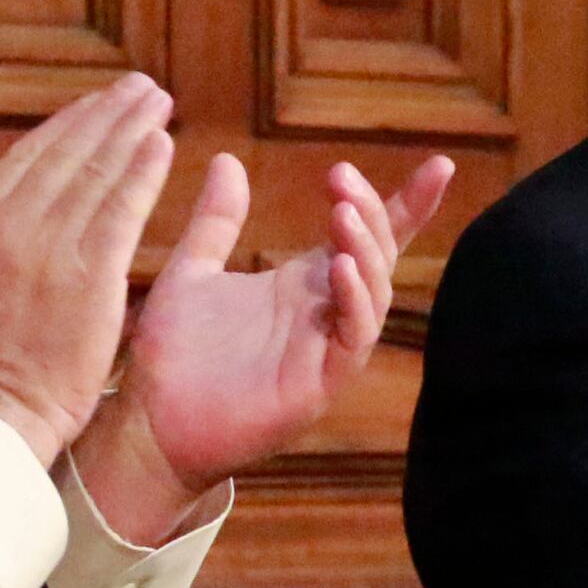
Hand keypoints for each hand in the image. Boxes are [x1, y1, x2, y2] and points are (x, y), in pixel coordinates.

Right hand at [0, 73, 178, 464]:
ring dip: (132, 130)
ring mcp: (50, 247)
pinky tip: (163, 145)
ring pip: (98, 173)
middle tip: (142, 88)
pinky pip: (122, 211)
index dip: (68, 126)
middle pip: (68, 153)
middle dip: (108, 115)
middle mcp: (8, 224)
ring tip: (158, 102)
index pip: (28, 157)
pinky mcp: (90, 275)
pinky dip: (143, 173)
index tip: (98, 106)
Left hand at [73, 151, 459, 536]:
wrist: (148, 427)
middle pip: (376, 255)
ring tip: (343, 213)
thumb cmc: (171, 357)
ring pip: (374, 293)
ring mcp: (326, 351)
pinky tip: (339, 267)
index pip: (368, 237)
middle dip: (373, 212)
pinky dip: (353, 300)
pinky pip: (354, 338)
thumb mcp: (192, 272)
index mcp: (303, 286)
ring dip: (366, 250)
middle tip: (340, 175)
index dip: (406, 204)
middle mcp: (325, 314)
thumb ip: (215, 220)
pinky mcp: (319, 386)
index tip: (440, 165)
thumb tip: (228, 159)